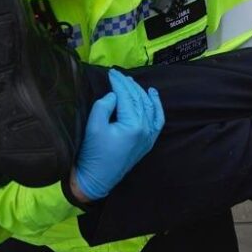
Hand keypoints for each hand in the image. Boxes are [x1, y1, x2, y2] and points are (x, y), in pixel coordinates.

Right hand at [73, 69, 164, 200]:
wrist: (96, 180)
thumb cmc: (93, 153)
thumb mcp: (94, 127)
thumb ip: (104, 106)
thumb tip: (114, 95)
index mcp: (133, 125)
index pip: (126, 97)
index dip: (118, 83)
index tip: (110, 72)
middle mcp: (146, 129)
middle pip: (138, 99)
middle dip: (128, 85)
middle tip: (117, 74)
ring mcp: (149, 136)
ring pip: (148, 106)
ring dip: (140, 92)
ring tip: (131, 82)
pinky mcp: (148, 142)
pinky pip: (157, 120)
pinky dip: (156, 106)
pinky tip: (152, 94)